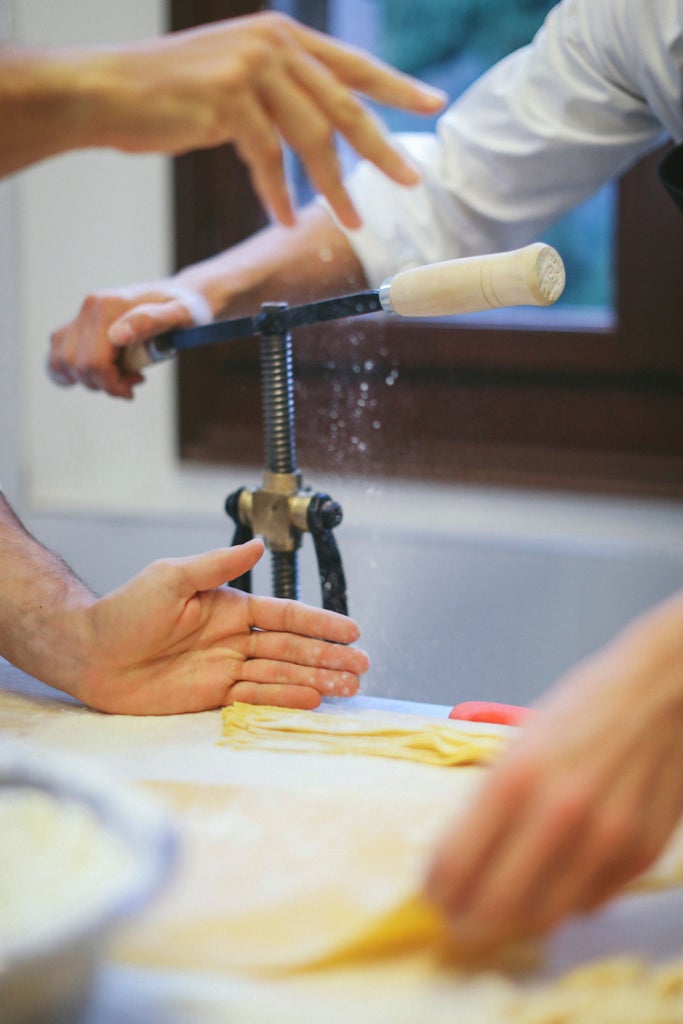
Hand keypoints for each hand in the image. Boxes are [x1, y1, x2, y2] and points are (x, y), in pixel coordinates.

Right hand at [48, 281, 204, 397]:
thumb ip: (151, 322)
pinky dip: (70, 370)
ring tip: (120, 375)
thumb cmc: (187, 309)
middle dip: (104, 383)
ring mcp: (82, 315)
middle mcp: (90, 307)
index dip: (112, 384)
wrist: (182, 296)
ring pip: (61, 361)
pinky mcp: (80, 324)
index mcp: (109, 307)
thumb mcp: (180, 315)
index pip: (94, 361)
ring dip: (88, 379)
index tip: (136, 386)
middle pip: (76, 365)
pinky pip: (58, 352)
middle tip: (134, 380)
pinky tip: (96, 374)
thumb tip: (117, 336)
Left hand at [75, 539, 368, 714]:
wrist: (89, 654)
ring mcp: (226, 669)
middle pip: (293, 647)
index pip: (286, 614)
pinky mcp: (213, 697)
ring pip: (281, 674)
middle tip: (363, 666)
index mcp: (230, 607)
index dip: (320, 623)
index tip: (352, 629)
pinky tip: (311, 701)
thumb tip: (258, 546)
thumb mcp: (172, 578)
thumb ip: (217, 565)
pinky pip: (256, 697)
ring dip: (316, 679)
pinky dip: (284, 699)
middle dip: (329, 656)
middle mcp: (234, 639)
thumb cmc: (124, 611)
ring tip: (349, 686)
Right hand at [80, 12, 444, 226]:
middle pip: (345, 105)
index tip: (434, 104)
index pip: (353, 65)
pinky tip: (286, 218)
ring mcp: (252, 69)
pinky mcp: (229, 101)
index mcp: (282, 35)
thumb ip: (280, 91)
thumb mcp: (236, 78)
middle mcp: (274, 45)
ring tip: (353, 222)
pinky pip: (268, 160)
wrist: (108, 90)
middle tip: (413, 179)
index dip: (397, 87)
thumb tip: (321, 125)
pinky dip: (278, 194)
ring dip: (334, 188)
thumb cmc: (170, 92)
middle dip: (382, 149)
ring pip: (312, 139)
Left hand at [424, 591, 682, 952]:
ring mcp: (604, 841)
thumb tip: (458, 859)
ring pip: (542, 919)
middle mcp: (559, 814)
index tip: (432, 896)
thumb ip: (489, 802)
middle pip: (496, 907)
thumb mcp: (517, 744)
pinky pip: (587, 904)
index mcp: (515, 776)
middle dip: (467, 924)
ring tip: (498, 913)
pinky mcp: (639, 856)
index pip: (457, 862)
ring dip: (512, 923)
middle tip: (457, 923)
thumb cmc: (581, 710)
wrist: (657, 695)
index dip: (437, 890)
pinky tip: (552, 881)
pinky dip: (563, 901)